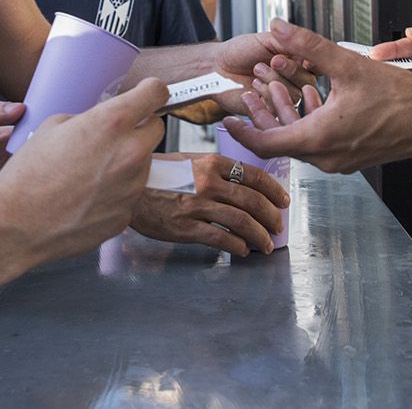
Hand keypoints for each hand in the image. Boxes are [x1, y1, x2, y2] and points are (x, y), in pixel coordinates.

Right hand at [0, 78, 168, 264]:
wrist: (17, 222)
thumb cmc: (29, 172)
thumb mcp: (54, 125)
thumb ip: (90, 119)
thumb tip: (103, 124)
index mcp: (112, 122)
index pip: (156, 93)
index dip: (152, 90)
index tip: (149, 92)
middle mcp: (130, 153)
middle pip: (157, 129)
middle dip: (140, 127)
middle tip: (115, 134)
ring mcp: (131, 188)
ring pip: (143, 164)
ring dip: (126, 161)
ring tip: (91, 171)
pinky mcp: (126, 215)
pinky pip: (129, 194)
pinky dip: (115, 191)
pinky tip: (87, 195)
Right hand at [129, 154, 288, 255]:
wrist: (128, 190)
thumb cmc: (157, 174)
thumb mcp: (188, 160)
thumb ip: (214, 169)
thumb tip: (241, 182)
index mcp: (211, 163)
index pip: (253, 176)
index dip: (274, 190)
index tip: (283, 201)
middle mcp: (208, 182)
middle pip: (253, 201)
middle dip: (271, 217)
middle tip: (278, 226)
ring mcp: (198, 206)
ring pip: (241, 222)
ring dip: (260, 235)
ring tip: (266, 244)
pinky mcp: (187, 227)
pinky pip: (221, 239)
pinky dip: (237, 246)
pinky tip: (243, 250)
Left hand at [211, 31, 318, 114]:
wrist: (217, 68)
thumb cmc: (238, 52)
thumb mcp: (267, 39)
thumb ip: (290, 42)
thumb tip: (307, 40)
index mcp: (294, 61)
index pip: (314, 64)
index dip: (307, 62)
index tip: (296, 57)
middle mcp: (291, 79)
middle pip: (308, 82)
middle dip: (289, 70)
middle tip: (272, 61)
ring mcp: (282, 96)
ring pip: (294, 94)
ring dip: (273, 80)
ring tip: (256, 72)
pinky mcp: (271, 111)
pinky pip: (279, 107)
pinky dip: (265, 94)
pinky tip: (254, 86)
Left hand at [226, 20, 411, 174]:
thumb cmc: (401, 99)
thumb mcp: (348, 65)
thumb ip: (308, 45)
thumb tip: (278, 26)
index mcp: (319, 139)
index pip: (264, 143)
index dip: (241, 131)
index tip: (226, 119)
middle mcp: (326, 157)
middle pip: (280, 140)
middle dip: (263, 113)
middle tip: (252, 91)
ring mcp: (339, 160)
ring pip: (300, 140)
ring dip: (287, 114)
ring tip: (278, 86)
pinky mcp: (351, 156)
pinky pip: (318, 142)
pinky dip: (308, 121)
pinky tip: (313, 95)